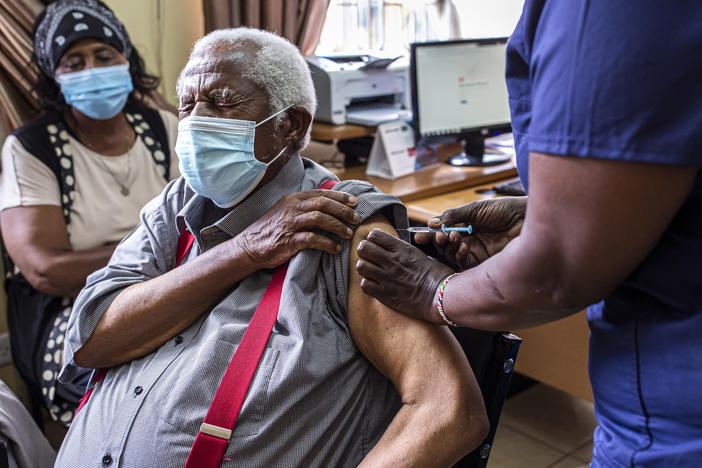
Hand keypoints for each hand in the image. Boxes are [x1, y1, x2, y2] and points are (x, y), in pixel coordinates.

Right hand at [238, 189, 359, 268]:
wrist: (249, 247)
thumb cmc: (270, 230)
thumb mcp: (285, 211)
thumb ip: (303, 207)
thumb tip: (327, 206)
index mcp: (293, 199)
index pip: (321, 193)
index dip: (340, 196)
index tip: (354, 202)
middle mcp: (292, 208)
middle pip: (323, 203)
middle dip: (343, 210)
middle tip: (356, 218)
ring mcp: (290, 224)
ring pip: (320, 218)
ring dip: (338, 226)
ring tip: (349, 233)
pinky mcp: (288, 241)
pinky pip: (312, 239)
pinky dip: (327, 243)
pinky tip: (336, 248)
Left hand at [356, 229, 454, 322]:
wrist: (442, 297)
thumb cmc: (436, 276)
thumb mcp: (420, 255)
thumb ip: (403, 251)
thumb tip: (390, 248)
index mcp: (402, 250)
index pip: (375, 235)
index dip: (372, 238)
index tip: (374, 242)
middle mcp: (393, 262)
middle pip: (363, 248)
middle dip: (364, 250)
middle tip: (369, 256)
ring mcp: (388, 279)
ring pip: (361, 266)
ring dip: (364, 267)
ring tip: (370, 270)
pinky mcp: (386, 295)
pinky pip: (365, 285)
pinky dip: (367, 284)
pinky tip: (374, 284)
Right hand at [415, 196, 525, 268]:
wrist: (527, 218)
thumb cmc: (504, 210)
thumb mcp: (475, 208)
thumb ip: (453, 216)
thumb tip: (431, 223)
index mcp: (465, 225)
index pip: (442, 231)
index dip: (430, 234)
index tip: (419, 236)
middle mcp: (468, 239)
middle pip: (444, 245)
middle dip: (436, 241)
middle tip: (435, 236)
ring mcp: (476, 251)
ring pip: (452, 255)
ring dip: (448, 247)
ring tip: (451, 237)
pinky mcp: (484, 262)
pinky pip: (465, 264)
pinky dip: (460, 256)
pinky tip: (463, 246)